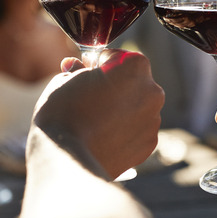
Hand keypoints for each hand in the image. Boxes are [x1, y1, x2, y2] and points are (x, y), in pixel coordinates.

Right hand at [32, 49, 163, 178]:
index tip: (85, 71)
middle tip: (88, 97)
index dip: (98, 62)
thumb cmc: (63, 114)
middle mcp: (152, 91)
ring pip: (135, 106)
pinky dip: (123, 130)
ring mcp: (153, 119)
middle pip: (131, 81)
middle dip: (113, 86)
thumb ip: (77, 71)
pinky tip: (102, 136)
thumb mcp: (63, 80)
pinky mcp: (149, 144)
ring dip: (120, 108)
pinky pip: (136, 130)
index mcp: (135, 66)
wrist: (67, 160)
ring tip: (93, 121)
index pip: (116, 56)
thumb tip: (76, 68)